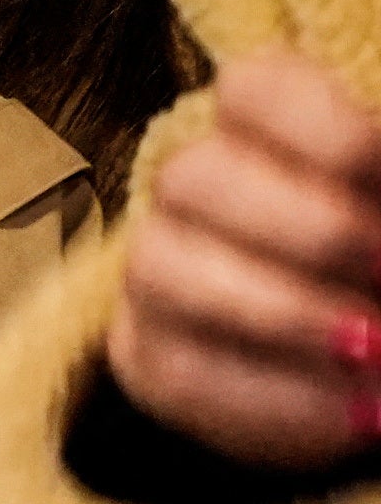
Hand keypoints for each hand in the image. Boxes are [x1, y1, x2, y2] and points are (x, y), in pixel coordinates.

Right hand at [101, 45, 380, 475]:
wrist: (373, 348)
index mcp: (264, 118)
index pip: (255, 90)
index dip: (334, 134)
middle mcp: (191, 183)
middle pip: (197, 178)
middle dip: (312, 234)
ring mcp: (154, 267)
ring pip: (164, 271)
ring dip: (283, 316)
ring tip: (378, 351)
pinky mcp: (145, 351)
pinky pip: (179, 372)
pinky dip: (280, 399)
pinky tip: (359, 413)